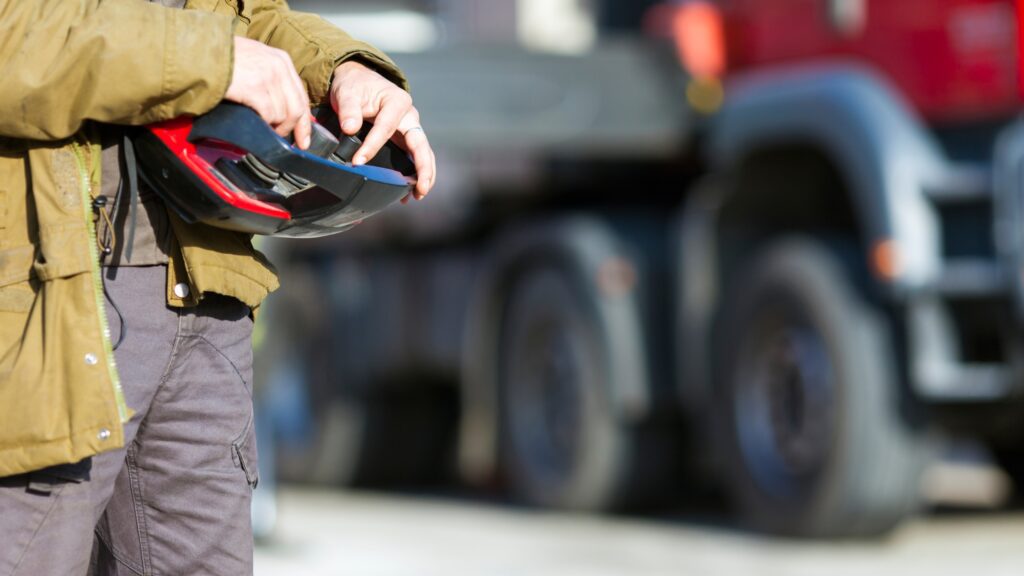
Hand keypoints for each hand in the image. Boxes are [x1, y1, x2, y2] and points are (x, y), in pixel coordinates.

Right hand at [225, 37, 311, 148]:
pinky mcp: (256, 88)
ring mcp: (268, 76)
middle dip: (294, 130)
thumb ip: (270, 77)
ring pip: (283, 115)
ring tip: (263, 130)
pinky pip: (269, 115)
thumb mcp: (254, 59)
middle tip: (286, 144)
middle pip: (297, 108)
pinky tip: (255, 125)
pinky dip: (264, 125)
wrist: (198, 51)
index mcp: (281, 59)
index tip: (304, 139)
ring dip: (274, 128)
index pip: (301, 95)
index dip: (304, 121)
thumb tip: (279, 106)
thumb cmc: (221, 57)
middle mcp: (279, 66)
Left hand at [330, 61, 435, 199]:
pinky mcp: (406, 139)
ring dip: (424, 175)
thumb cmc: (354, 87)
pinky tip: (410, 192)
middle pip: (420, 144)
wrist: (359, 82)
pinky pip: (415, 157)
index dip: (373, 146)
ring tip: (417, 196)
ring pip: (423, 153)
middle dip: (422, 168)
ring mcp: (410, 128)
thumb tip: (349, 128)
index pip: (387, 127)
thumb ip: (348, 110)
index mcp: (397, 101)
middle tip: (420, 190)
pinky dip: (416, 174)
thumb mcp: (347, 93)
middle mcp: (409, 116)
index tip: (357, 162)